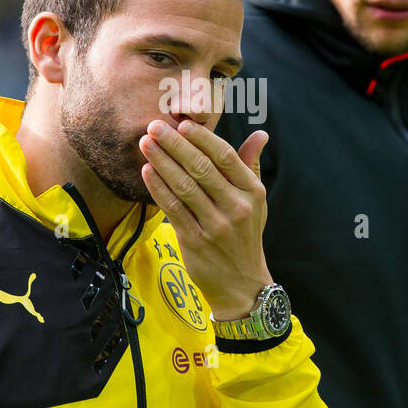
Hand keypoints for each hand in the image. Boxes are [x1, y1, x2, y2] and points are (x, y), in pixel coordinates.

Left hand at [139, 120, 271, 319]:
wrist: (242, 284)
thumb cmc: (245, 234)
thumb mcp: (256, 200)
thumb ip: (251, 165)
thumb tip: (261, 133)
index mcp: (252, 192)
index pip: (226, 157)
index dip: (202, 138)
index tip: (182, 123)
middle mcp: (236, 207)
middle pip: (201, 168)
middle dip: (174, 145)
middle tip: (154, 127)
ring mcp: (216, 226)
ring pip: (184, 186)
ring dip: (161, 162)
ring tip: (145, 144)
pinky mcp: (195, 241)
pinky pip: (173, 209)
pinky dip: (158, 188)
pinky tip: (147, 172)